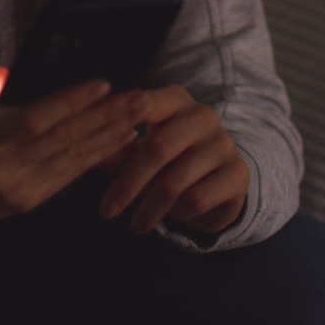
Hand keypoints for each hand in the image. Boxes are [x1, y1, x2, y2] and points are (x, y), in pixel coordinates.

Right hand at [0, 66, 148, 236]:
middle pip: (63, 141)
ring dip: (110, 137)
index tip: (102, 84)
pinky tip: (119, 141)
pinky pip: (68, 177)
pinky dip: (97, 157)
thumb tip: (10, 74)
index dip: (71, 103)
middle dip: (106, 118)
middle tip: (140, 97)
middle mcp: (0, 171)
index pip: (34, 121)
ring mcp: (16, 192)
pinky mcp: (27, 204)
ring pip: (72, 161)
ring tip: (140, 116)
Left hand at [98, 85, 248, 235]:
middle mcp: (202, 115)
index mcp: (174, 99)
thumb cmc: (170, 158)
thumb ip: (118, 148)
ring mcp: (223, 143)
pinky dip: (178, 214)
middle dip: (128, 184)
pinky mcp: (237, 173)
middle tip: (107, 212)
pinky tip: (172, 217)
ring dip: (149, 209)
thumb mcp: (143, 147)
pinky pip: (196, 200)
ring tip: (136, 225)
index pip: (143, 104)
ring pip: (175, 181)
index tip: (90, 148)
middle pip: (157, 148)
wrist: (220, 177)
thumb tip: (87, 152)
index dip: (117, 125)